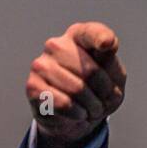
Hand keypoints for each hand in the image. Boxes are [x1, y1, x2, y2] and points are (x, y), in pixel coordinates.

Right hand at [26, 21, 126, 147]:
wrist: (79, 114)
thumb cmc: (98, 89)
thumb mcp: (114, 76)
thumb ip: (110, 60)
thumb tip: (106, 44)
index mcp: (79, 37)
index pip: (91, 33)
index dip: (101, 37)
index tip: (107, 43)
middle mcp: (56, 45)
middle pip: (91, 71)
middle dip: (105, 92)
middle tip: (104, 99)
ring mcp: (41, 65)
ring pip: (78, 89)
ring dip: (92, 106)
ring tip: (92, 108)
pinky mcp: (32, 86)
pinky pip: (64, 103)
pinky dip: (78, 113)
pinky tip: (78, 112)